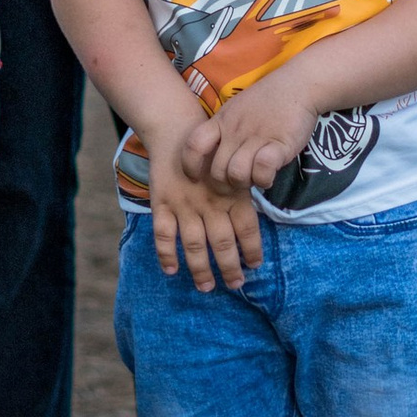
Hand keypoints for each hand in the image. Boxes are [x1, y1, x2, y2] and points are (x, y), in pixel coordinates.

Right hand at [148, 133, 265, 291]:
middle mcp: (209, 202)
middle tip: (235, 285)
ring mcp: (184, 204)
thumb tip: (253, 226)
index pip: (246, 228)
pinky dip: (166, 254)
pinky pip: (163, 233)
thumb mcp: (233, 166)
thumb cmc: (211, 151)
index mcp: (231, 193)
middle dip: (230, 268)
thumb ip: (241, 195)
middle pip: (221, 242)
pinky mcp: (162, 202)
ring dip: (200, 269)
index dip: (252, 249)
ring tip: (207, 287)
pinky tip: (172, 270)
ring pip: (193, 244)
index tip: (255, 266)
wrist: (176, 129)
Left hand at [182, 79, 320, 200]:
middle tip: (237, 182)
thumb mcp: (236, 109)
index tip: (196, 177)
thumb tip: (215, 160)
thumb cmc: (267, 99)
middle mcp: (235, 131)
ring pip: (237, 174)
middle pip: (216, 171)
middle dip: (224, 185)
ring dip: (245, 184)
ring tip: (255, 178)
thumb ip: (225, 131)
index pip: (193, 145)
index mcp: (221, 121)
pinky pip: (262, 170)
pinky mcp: (279, 145)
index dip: (190, 166)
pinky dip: (264, 179)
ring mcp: (256, 137)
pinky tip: (269, 176)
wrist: (298, 84)